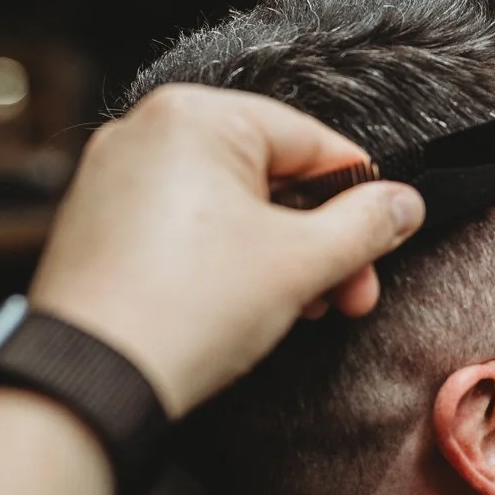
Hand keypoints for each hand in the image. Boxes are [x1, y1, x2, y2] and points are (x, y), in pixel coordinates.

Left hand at [30, 85, 423, 414]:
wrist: (93, 378)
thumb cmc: (185, 309)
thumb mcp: (302, 263)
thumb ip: (365, 225)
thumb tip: (401, 204)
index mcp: (196, 116)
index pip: (311, 141)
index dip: (361, 194)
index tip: (388, 233)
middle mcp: (148, 131)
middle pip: (271, 175)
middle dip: (321, 240)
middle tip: (351, 291)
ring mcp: (117, 177)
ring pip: (231, 204)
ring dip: (280, 256)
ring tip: (303, 306)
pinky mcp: (101, 223)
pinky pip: (186, 225)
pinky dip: (227, 259)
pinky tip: (251, 305)